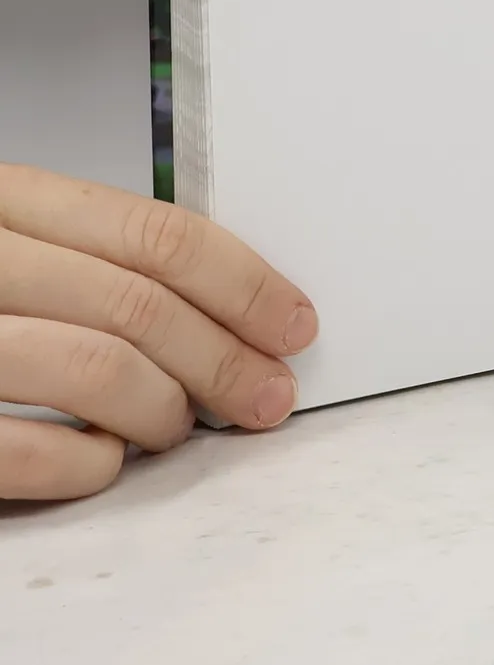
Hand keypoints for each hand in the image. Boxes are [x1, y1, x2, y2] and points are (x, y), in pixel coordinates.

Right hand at [0, 165, 315, 500]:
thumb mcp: (6, 242)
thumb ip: (85, 260)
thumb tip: (221, 307)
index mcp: (1, 200)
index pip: (154, 234)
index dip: (243, 282)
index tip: (292, 323)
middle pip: (137, 303)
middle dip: (225, 357)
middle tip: (265, 395)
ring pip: (94, 367)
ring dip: (163, 410)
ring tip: (177, 429)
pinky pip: (22, 448)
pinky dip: (83, 464)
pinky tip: (101, 462)